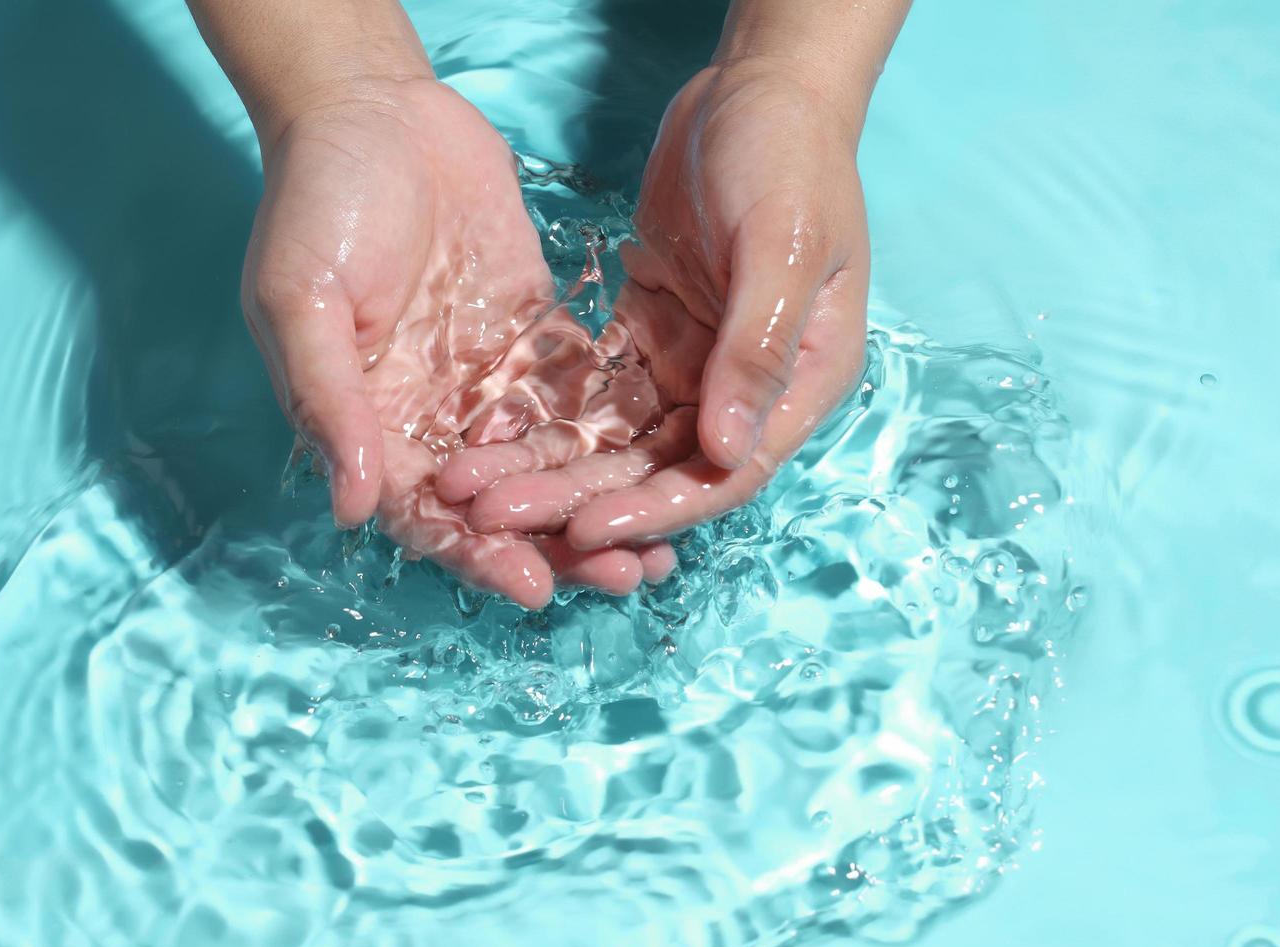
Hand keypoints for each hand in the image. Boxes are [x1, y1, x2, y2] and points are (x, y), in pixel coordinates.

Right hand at [245, 77, 672, 604]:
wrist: (372, 108)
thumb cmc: (315, 200)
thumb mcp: (301, 299)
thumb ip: (328, 400)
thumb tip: (355, 507)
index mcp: (372, 421)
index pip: (427, 512)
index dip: (477, 555)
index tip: (535, 586)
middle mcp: (433, 415)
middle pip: (502, 503)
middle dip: (561, 543)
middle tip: (625, 576)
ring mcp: (487, 378)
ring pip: (548, 462)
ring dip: (599, 503)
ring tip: (660, 543)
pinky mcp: (533, 336)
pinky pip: (579, 396)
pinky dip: (617, 435)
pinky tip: (669, 463)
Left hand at [457, 60, 870, 547]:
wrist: (756, 87)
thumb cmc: (791, 158)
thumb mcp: (784, 246)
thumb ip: (757, 349)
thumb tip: (727, 449)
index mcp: (801, 383)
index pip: (725, 472)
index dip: (656, 509)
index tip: (584, 527)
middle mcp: (747, 389)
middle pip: (659, 468)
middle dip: (578, 496)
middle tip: (497, 515)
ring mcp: (697, 365)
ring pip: (619, 440)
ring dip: (552, 466)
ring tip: (477, 488)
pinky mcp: (651, 336)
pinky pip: (595, 393)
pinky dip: (549, 416)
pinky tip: (492, 435)